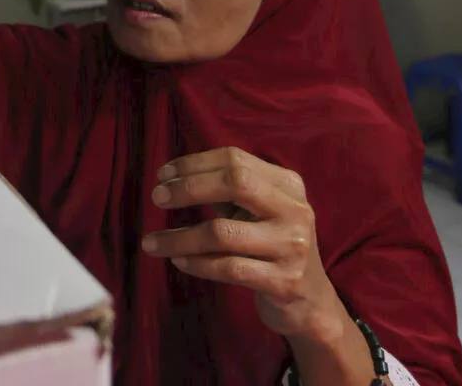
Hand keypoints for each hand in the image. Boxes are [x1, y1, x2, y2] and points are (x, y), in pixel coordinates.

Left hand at [141, 147, 345, 340]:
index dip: (194, 163)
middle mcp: (295, 210)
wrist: (310, 301)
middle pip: (235, 183)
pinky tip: (179, 261)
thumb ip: (226, 191)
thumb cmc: (271, 246)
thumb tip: (172, 177)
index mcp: (288, 185)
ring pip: (222, 232)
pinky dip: (196, 264)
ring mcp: (292, 246)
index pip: (235, 159)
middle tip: (156, 197)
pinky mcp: (284, 281)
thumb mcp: (256, 211)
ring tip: (151, 242)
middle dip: (188, 188)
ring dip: (179, 238)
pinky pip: (228, 268)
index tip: (162, 175)